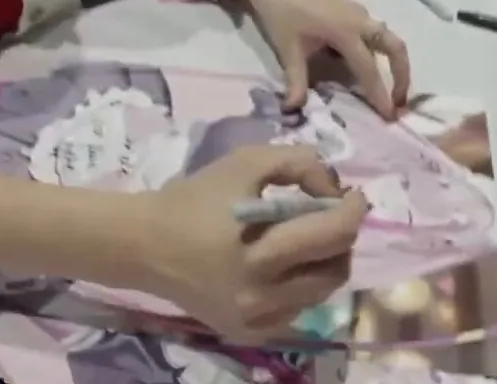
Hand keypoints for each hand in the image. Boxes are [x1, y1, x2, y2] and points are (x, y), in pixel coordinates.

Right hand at [139, 145, 367, 343]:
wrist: (143, 246)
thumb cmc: (194, 199)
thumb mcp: (245, 163)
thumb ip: (298, 164)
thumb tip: (334, 188)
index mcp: (256, 251)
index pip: (332, 234)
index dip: (353, 211)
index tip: (352, 195)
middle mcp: (259, 295)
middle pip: (335, 269)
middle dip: (343, 238)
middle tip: (330, 217)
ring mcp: (255, 320)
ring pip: (322, 293)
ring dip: (326, 262)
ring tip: (308, 240)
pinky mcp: (249, 333)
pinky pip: (298, 310)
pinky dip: (302, 285)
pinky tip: (283, 266)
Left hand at [238, 0, 409, 119]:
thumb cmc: (281, 14)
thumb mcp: (288, 50)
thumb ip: (296, 81)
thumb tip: (293, 110)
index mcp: (346, 30)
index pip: (368, 68)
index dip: (380, 94)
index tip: (389, 116)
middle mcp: (360, 21)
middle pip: (395, 47)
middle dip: (402, 75)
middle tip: (400, 101)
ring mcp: (359, 13)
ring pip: (388, 39)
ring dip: (394, 63)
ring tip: (389, 89)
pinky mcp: (353, 11)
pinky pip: (374, 34)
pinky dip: (379, 53)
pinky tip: (363, 69)